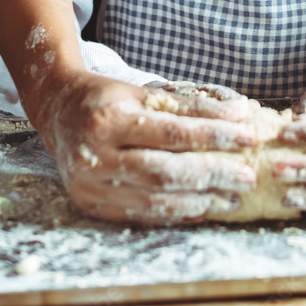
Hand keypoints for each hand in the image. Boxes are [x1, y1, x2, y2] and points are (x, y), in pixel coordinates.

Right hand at [32, 70, 257, 224]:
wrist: (57, 111)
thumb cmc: (106, 97)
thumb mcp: (142, 90)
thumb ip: (188, 104)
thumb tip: (238, 111)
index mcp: (110, 118)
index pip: (172, 132)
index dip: (213, 136)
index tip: (246, 135)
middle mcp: (95, 154)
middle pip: (164, 171)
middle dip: (212, 174)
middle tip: (248, 175)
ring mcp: (89, 184)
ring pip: (154, 199)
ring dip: (200, 199)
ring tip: (231, 195)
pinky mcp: (89, 204)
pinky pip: (140, 214)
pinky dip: (175, 212)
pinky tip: (202, 205)